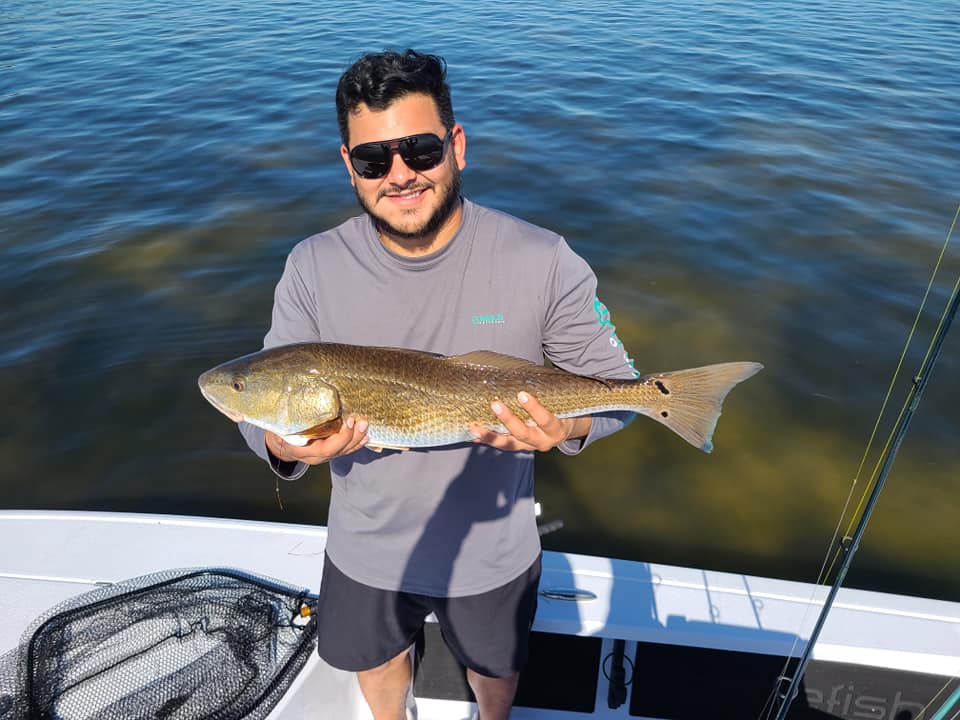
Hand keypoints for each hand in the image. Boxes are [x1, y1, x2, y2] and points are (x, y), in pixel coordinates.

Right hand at [265, 418, 368, 464]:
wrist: (278, 445)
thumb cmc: (277, 431)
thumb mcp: (276, 425)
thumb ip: (281, 418)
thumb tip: (274, 402)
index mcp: (302, 450)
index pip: (325, 449)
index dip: (339, 438)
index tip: (347, 422)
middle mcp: (314, 456)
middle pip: (337, 451)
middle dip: (352, 437)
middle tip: (361, 421)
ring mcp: (322, 456)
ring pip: (342, 451)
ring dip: (357, 439)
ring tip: (365, 425)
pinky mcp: (328, 452)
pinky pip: (344, 451)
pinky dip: (356, 444)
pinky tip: (366, 437)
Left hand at [470, 392, 590, 451]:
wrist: (563, 430)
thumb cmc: (559, 410)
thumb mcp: (559, 404)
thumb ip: (546, 393)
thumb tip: (523, 371)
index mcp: (555, 429)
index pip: (546, 420)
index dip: (534, 409)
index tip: (522, 394)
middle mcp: (542, 441)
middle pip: (524, 433)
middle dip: (509, 420)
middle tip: (495, 404)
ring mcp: (528, 447)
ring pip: (509, 444)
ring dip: (491, 435)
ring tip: (475, 427)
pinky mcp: (517, 447)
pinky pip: (501, 445)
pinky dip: (486, 439)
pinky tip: (472, 435)